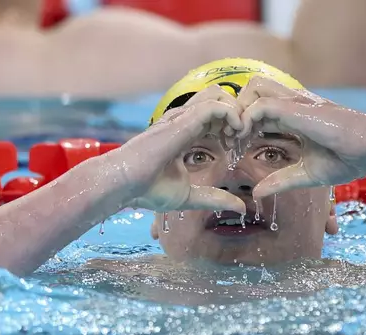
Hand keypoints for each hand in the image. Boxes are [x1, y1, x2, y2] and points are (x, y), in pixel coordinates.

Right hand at [106, 85, 245, 212]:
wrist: (123, 185)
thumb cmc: (147, 190)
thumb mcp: (190, 196)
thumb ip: (214, 198)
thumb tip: (240, 208)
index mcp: (186, 132)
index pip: (216, 115)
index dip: (232, 126)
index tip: (237, 147)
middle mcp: (185, 120)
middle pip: (220, 98)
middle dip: (238, 114)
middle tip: (242, 139)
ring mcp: (182, 117)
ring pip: (218, 95)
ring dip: (236, 112)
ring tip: (238, 135)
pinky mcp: (182, 121)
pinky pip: (214, 106)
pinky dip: (231, 115)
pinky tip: (234, 134)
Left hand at [234, 76, 365, 198]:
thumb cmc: (349, 159)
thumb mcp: (307, 173)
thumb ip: (282, 180)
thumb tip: (257, 194)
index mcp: (295, 114)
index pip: (259, 105)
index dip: (243, 122)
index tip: (237, 146)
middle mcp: (293, 102)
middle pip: (252, 87)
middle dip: (236, 108)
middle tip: (232, 137)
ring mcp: (295, 102)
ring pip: (254, 86)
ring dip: (240, 109)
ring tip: (238, 136)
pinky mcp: (298, 109)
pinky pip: (261, 104)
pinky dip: (247, 118)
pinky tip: (246, 137)